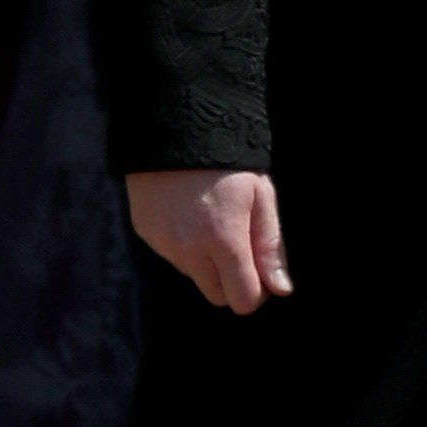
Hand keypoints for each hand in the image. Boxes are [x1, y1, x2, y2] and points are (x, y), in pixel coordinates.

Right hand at [128, 168, 290, 312]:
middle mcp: (189, 249)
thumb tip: (280, 290)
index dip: (257, 291)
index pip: (242, 299)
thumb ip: (270, 246)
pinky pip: (172, 255)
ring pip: (194, 275)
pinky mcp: (147, 234)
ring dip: (207, 261)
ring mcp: (163, 243)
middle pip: (217, 295)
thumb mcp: (261, 196)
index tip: (262, 270)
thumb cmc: (229, 161)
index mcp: (224, 240)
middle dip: (232, 280)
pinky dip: (185, 245)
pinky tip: (190, 213)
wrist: (176, 128)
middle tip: (241, 245)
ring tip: (213, 218)